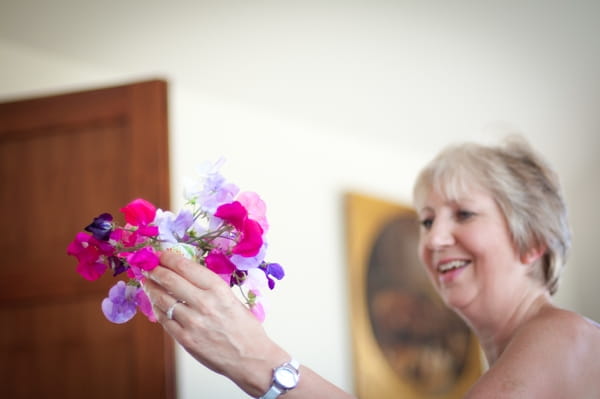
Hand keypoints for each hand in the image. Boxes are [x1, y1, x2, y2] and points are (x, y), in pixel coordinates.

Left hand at [143, 251, 289, 396]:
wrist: (250, 358)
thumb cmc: (245, 328)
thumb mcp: (231, 299)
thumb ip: (209, 288)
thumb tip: (185, 275)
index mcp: (218, 289)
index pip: (186, 267)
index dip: (169, 258)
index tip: (161, 254)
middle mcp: (204, 303)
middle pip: (170, 280)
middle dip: (155, 270)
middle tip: (148, 266)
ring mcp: (193, 322)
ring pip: (162, 299)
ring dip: (151, 288)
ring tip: (146, 282)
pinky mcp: (185, 339)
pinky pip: (164, 319)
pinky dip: (157, 308)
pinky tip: (155, 303)